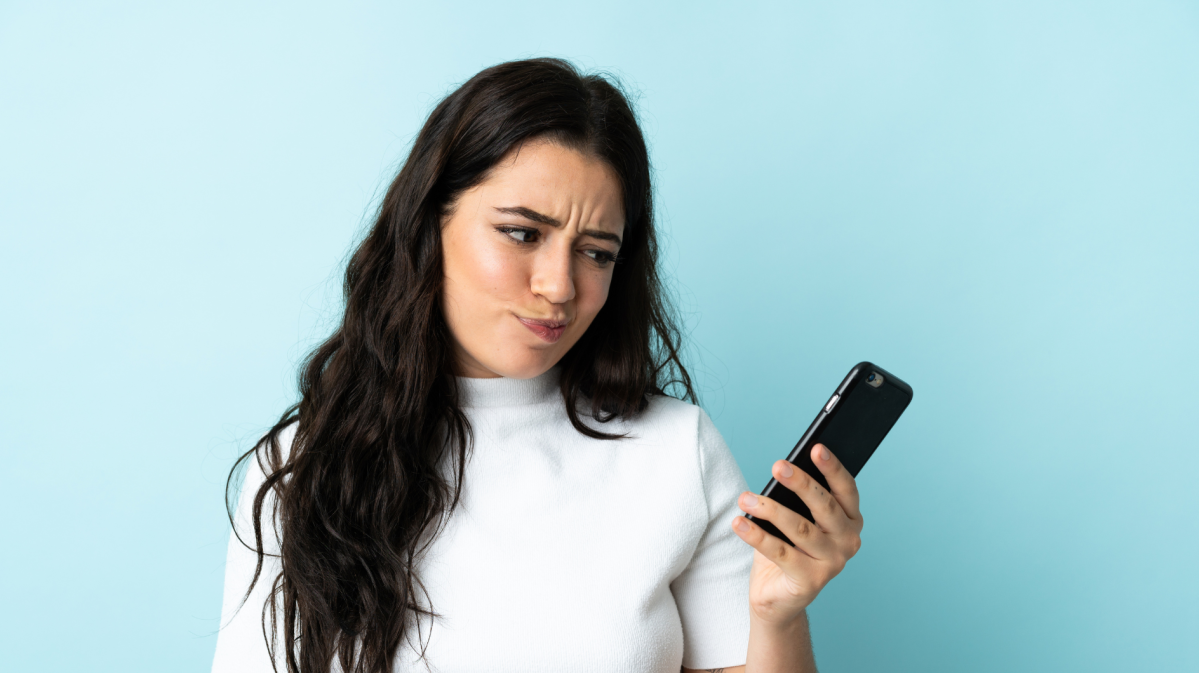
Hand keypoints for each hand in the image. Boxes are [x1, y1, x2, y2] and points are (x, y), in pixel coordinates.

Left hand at [731, 443, 863, 625]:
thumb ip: (797, 499)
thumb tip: (784, 469)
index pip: (846, 490)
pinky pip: (780, 553)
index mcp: (850, 520)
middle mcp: (848, 542)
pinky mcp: (811, 582)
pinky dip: (757, 536)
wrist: (778, 597)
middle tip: (777, 466)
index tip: (816, 448)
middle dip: (800, 483)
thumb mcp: (795, 518)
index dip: (832, 468)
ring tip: (745, 498)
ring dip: (769, 509)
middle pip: (824, 506)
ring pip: (800, 529)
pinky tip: (739, 522)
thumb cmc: (787, 548)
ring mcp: (833, 564)